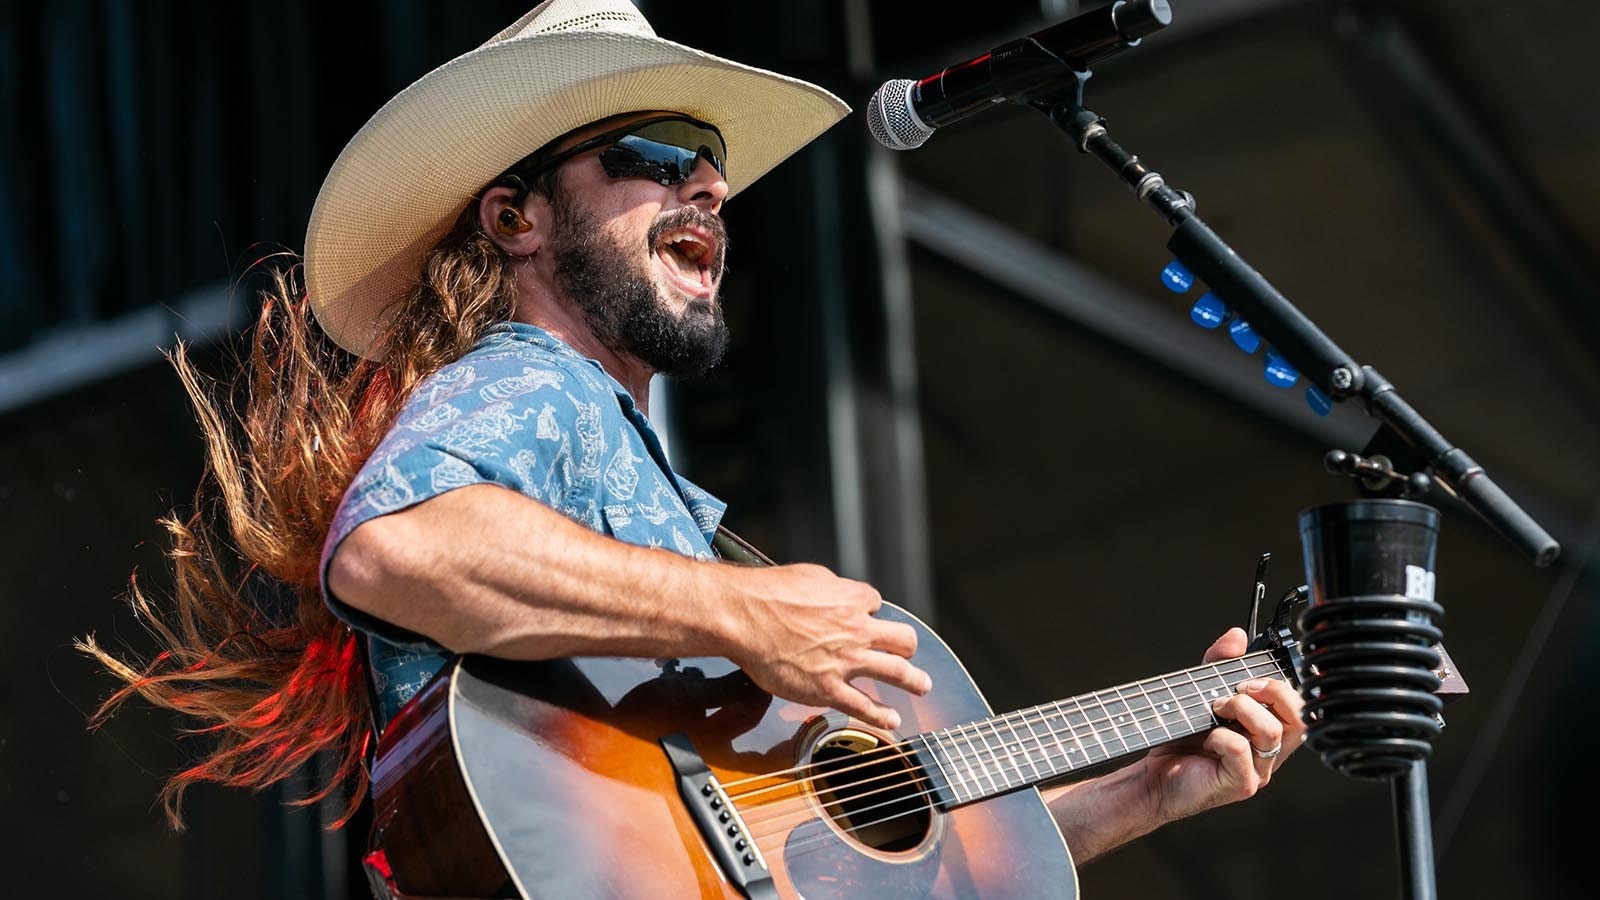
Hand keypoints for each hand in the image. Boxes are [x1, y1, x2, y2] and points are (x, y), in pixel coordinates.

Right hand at [720, 563, 931, 730]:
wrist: (744, 616)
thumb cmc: (769, 592)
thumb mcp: (809, 575)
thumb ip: (832, 587)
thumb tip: (838, 592)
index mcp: (852, 599)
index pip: (875, 604)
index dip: (869, 611)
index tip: (864, 617)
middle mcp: (857, 630)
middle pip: (903, 638)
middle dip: (907, 646)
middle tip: (908, 653)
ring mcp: (846, 662)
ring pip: (897, 672)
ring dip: (914, 680)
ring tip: (922, 685)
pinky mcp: (828, 689)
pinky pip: (864, 706)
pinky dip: (881, 716)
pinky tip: (891, 721)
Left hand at [1136, 627, 1305, 823]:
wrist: (1153, 776)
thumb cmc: (1180, 739)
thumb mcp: (1200, 692)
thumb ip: (1219, 664)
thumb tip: (1237, 636)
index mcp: (1266, 729)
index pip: (1298, 705)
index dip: (1280, 684)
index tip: (1249, 675)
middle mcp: (1269, 751)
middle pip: (1300, 718)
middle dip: (1271, 691)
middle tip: (1239, 688)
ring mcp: (1258, 770)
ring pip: (1272, 732)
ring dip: (1242, 710)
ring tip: (1215, 709)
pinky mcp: (1241, 784)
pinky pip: (1242, 751)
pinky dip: (1221, 736)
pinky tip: (1206, 739)